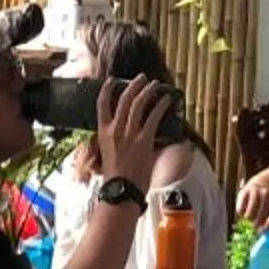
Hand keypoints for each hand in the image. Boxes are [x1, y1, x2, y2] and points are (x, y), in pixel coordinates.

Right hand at [89, 76, 175, 191]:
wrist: (121, 190)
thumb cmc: (115, 177)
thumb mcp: (107, 155)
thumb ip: (113, 142)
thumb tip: (123, 136)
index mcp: (103, 132)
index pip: (102, 104)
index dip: (107, 90)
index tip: (112, 80)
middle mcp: (115, 130)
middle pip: (124, 99)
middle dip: (134, 85)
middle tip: (141, 78)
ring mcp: (130, 134)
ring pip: (138, 104)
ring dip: (148, 91)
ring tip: (155, 85)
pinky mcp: (144, 140)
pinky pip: (153, 117)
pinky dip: (161, 106)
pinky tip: (167, 100)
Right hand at [233, 163, 268, 228]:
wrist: (265, 180)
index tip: (263, 231)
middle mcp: (267, 194)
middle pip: (261, 214)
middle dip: (258, 223)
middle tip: (255, 228)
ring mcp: (255, 192)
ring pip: (250, 212)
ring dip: (249, 219)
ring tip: (249, 221)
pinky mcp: (244, 191)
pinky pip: (240, 207)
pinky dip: (240, 213)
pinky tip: (242, 215)